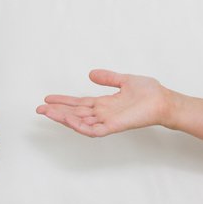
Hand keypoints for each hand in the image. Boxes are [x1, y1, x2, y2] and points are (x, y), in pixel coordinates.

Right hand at [36, 69, 173, 136]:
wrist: (163, 101)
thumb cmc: (150, 93)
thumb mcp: (124, 80)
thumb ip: (108, 78)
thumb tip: (91, 74)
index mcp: (105, 104)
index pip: (79, 103)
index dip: (63, 101)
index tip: (48, 98)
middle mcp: (103, 113)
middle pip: (75, 113)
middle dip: (56, 111)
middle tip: (39, 108)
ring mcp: (108, 121)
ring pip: (80, 122)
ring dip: (63, 118)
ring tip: (48, 112)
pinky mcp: (114, 126)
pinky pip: (93, 130)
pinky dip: (80, 126)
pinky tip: (69, 119)